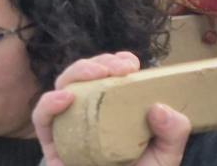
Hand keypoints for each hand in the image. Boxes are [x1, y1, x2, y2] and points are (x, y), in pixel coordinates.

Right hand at [32, 51, 191, 165]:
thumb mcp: (167, 154)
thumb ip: (174, 132)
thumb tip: (159, 108)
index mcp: (119, 109)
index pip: (114, 76)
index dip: (119, 62)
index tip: (131, 64)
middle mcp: (93, 114)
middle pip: (87, 75)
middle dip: (100, 62)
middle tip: (118, 68)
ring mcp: (71, 127)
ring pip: (64, 87)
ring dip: (78, 72)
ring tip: (96, 74)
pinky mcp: (52, 146)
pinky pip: (42, 119)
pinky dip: (49, 102)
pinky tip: (66, 97)